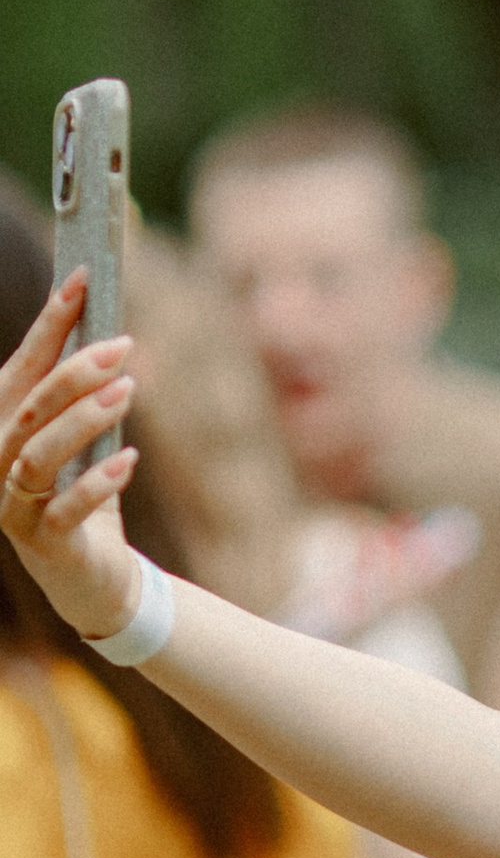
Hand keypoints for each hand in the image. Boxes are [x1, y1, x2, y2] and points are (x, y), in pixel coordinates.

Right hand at [0, 275, 146, 641]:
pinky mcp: (40, 542)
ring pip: (37, 454)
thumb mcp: (88, 440)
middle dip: (72, 371)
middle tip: (122, 346)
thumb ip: (90, 397)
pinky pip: (64, 509)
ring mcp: (12, 503)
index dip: (49, 324)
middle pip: (28, 408)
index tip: (81, 281)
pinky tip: (129, 459)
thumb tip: (116, 340)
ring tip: (127, 392)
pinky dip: (97, 482)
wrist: (93, 575)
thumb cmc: (85, 495)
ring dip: (83, 419)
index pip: (21, 367)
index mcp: (4, 425)